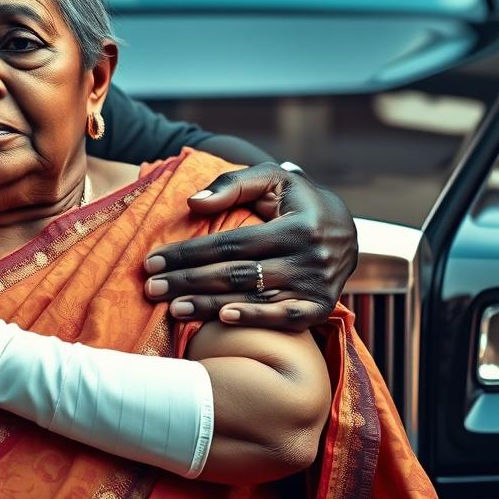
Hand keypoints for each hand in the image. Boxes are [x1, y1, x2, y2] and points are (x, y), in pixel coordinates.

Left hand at [143, 162, 356, 329]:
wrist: (347, 229)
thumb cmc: (297, 200)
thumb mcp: (272, 179)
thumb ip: (232, 184)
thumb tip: (192, 203)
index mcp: (297, 225)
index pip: (231, 243)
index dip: (189, 252)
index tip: (153, 260)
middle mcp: (310, 258)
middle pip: (236, 273)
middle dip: (188, 281)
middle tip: (151, 287)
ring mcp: (317, 286)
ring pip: (253, 298)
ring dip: (209, 305)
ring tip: (172, 307)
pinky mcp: (320, 307)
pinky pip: (284, 319)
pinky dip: (254, 320)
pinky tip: (221, 319)